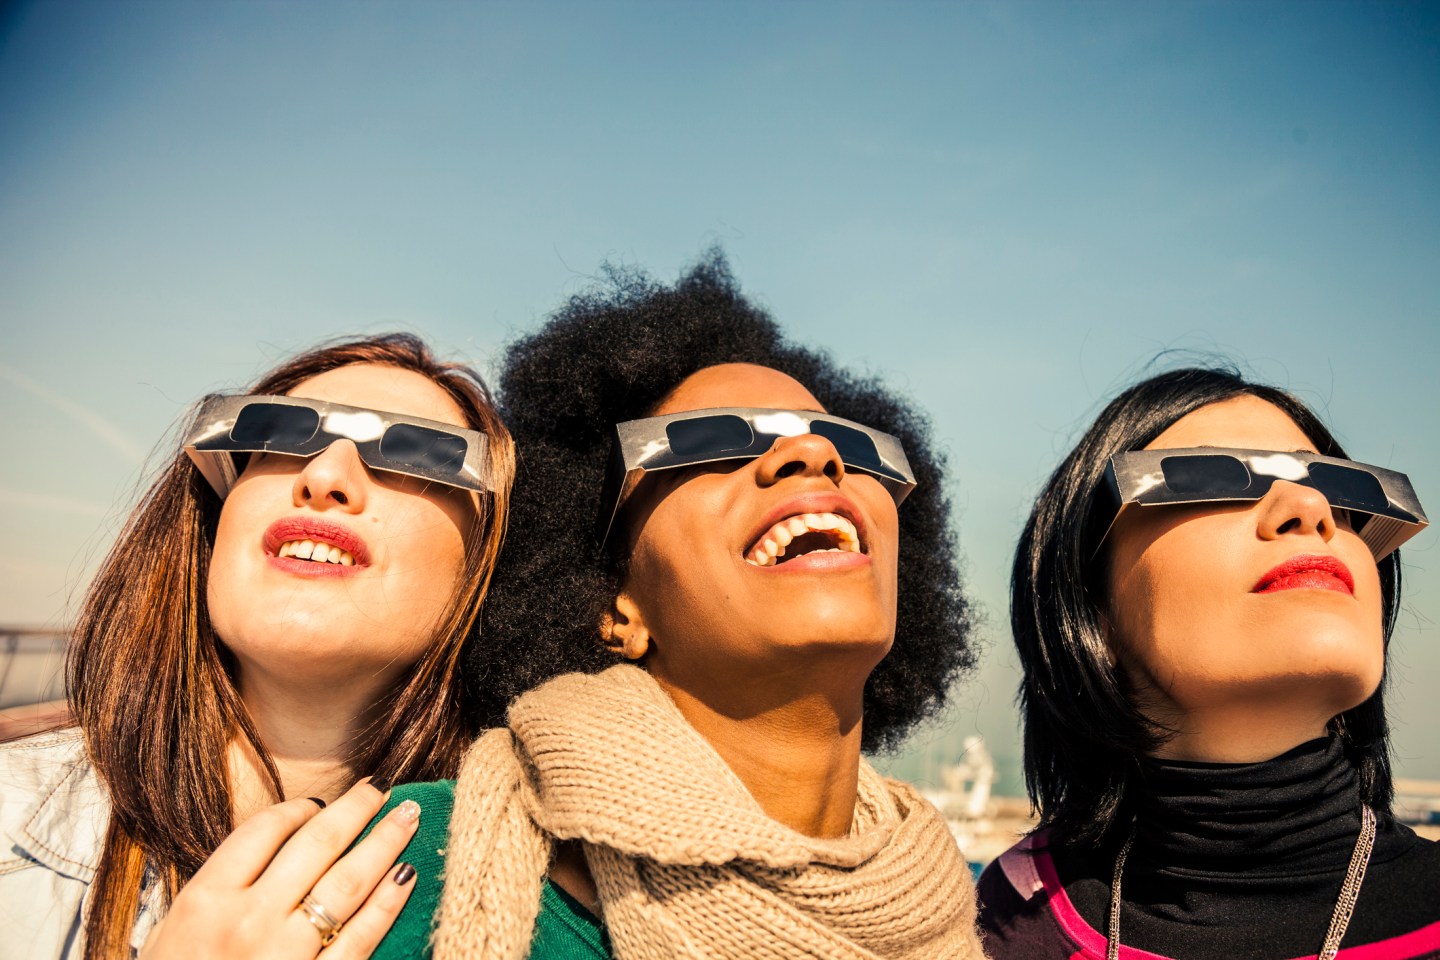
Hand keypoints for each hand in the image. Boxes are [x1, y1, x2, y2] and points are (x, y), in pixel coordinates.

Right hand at [139, 779, 418, 959]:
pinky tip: (406, 875)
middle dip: (355, 809)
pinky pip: (362, 936)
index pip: (262, 831)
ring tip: (408, 817)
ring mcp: (285, 953)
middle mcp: (248, 920)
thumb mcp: (172, 935)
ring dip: (384, 842)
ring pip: (348, 881)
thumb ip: (219, 889)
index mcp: (205, 900)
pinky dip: (388, 901)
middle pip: (316, 844)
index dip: (298, 808)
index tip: (320, 803)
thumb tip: (276, 845)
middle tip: (380, 787)